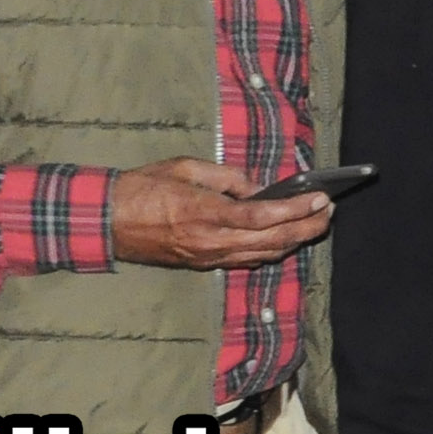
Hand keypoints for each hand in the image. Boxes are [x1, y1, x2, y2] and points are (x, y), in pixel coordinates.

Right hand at [108, 159, 334, 270]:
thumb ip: (226, 177)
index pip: (261, 216)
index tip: (320, 198)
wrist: (104, 222)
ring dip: (295, 240)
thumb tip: (258, 187)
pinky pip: (248, 260)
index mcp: (204, 213)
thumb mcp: (184, 168)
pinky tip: (286, 237)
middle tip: (328, 210)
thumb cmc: (141, 188)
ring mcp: (208, 257)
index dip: (295, 209)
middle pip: (272, 240)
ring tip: (316, 221)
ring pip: (265, 255)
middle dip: (307, 226)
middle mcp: (210, 241)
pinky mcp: (204, 265)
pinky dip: (273, 250)